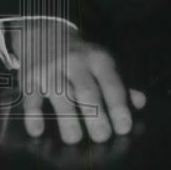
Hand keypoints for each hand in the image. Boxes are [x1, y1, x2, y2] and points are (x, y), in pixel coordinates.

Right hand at [12, 19, 145, 143]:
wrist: (44, 29)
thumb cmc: (81, 54)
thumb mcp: (103, 62)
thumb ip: (121, 84)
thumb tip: (140, 103)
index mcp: (99, 60)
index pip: (112, 84)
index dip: (118, 106)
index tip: (124, 128)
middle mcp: (76, 63)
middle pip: (87, 92)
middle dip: (95, 116)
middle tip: (102, 137)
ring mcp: (51, 69)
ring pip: (60, 95)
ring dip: (67, 119)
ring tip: (74, 140)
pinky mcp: (30, 76)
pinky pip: (31, 96)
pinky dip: (33, 114)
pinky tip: (37, 132)